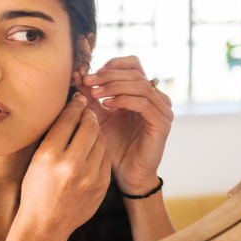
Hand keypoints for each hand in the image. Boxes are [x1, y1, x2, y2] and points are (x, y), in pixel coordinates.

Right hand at [15, 93, 110, 240]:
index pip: (68, 119)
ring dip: (96, 133)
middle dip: (89, 116)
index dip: (75, 105)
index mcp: (49, 155)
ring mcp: (89, 177)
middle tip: (87, 112)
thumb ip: (55, 135)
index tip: (78, 99)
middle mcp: (71, 165)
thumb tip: (74, 108)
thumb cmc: (37, 188)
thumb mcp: (38, 159)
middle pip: (90, 126)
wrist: (46, 224)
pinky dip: (100, 152)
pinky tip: (92, 153)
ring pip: (102, 140)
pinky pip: (106, 158)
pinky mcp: (102, 186)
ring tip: (89, 133)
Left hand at [81, 56, 173, 195]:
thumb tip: (78, 77)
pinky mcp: (162, 125)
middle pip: (135, 72)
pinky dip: (124, 100)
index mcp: (144, 93)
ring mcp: (163, 111)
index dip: (111, 65)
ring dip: (114, 86)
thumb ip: (92, 98)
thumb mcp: (100, 117)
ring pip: (140, 85)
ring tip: (94, 93)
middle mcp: (158, 99)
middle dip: (108, 75)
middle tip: (87, 81)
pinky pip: (144, 104)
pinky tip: (107, 105)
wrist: (127, 175)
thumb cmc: (115, 147)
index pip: (133, 64)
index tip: (89, 76)